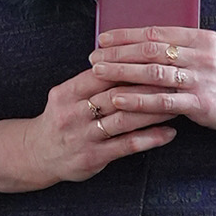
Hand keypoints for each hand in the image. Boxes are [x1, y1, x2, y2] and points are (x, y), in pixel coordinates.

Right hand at [10, 62, 177, 187]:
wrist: (37, 153)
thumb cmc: (61, 119)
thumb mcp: (66, 95)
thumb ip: (91, 80)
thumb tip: (125, 57)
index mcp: (67, 93)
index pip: (101, 74)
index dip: (130, 66)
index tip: (157, 60)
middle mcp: (74, 113)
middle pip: (116, 95)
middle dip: (148, 86)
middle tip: (176, 78)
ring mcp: (83, 137)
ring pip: (124, 120)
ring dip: (154, 111)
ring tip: (178, 104)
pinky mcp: (93, 157)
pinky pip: (126, 146)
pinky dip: (150, 138)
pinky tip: (169, 133)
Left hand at [93, 23, 215, 183]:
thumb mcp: (210, 55)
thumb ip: (182, 47)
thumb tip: (145, 40)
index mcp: (202, 39)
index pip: (157, 31)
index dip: (127, 34)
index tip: (104, 38)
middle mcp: (201, 56)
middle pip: (151, 49)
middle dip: (118, 52)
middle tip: (94, 55)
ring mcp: (201, 79)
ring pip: (154, 72)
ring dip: (122, 72)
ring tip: (98, 72)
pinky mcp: (201, 103)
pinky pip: (163, 101)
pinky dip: (138, 99)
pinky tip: (119, 98)